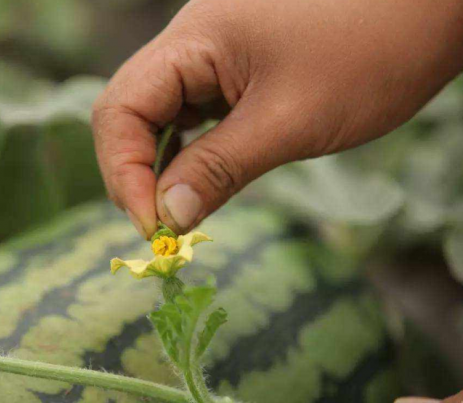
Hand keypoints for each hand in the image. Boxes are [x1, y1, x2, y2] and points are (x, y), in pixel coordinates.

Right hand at [92, 0, 462, 237]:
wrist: (432, 7)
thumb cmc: (371, 51)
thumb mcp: (289, 121)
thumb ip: (219, 169)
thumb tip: (168, 217)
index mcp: (193, 40)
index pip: (121, 109)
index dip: (124, 174)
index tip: (153, 228)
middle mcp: (190, 42)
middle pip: (130, 112)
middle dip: (137, 175)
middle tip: (163, 228)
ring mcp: (209, 54)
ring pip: (159, 117)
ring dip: (162, 168)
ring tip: (180, 212)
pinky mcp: (231, 70)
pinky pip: (193, 114)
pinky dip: (190, 153)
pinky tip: (201, 179)